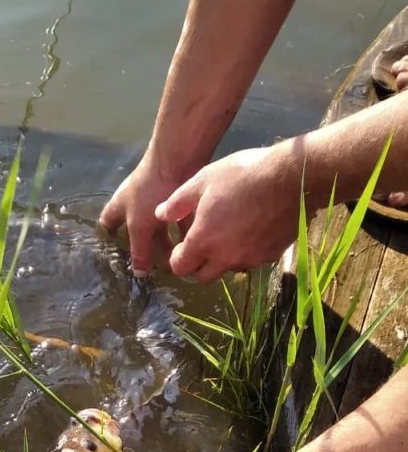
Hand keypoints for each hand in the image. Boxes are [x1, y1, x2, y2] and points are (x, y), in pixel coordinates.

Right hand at [99, 154, 179, 276]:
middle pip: (138, 230)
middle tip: (153, 268)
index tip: (115, 257)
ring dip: (166, 243)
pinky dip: (183, 234)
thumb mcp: (139, 225)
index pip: (107, 224)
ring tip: (174, 262)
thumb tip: (138, 274)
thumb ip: (139, 250)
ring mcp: (157, 200)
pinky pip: (178, 221)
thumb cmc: (148, 192)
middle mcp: (137, 203)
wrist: (177, 160)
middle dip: (145, 248)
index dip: (109, 239)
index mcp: (119, 206)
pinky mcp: (177, 198)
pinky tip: (191, 248)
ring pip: (160, 227)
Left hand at [155, 141, 303, 282]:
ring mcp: (249, 259)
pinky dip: (246, 251)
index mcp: (203, 241)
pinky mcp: (270, 256)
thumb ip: (178, 202)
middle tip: (203, 244)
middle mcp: (224, 257)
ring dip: (223, 259)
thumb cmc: (243, 175)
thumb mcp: (204, 180)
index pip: (180, 268)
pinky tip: (252, 229)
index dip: (178, 258)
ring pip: (227, 270)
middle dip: (198, 265)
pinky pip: (251, 260)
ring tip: (229, 233)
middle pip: (202, 277)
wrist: (292, 178)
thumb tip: (160, 215)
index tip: (182, 246)